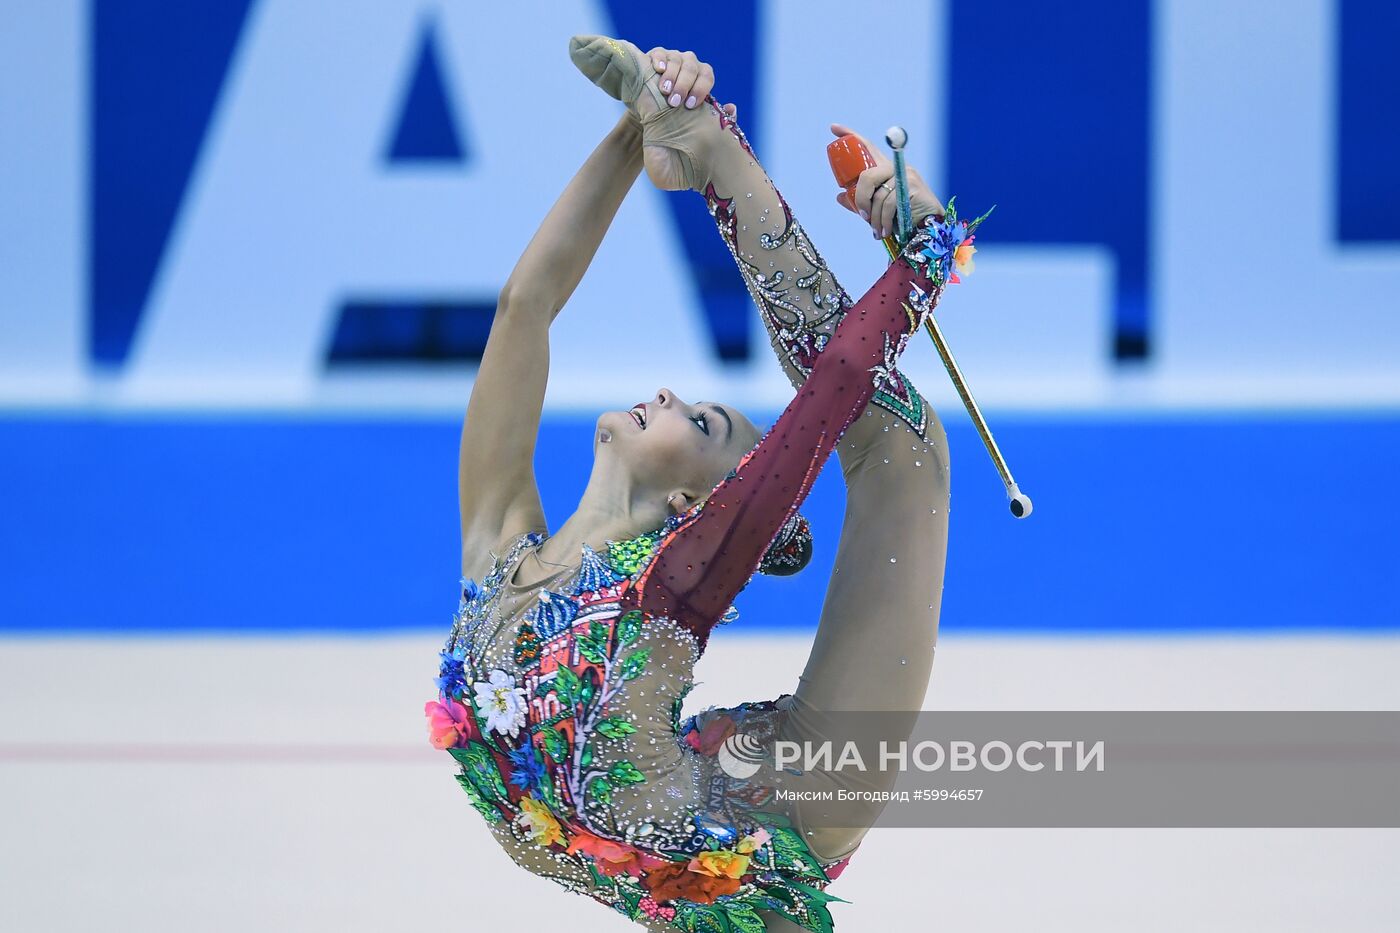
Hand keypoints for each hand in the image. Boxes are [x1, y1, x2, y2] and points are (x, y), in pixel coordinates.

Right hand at [644, 46, 737, 116]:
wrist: (654, 104)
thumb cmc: (679, 111)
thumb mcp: (695, 114)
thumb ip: (716, 114)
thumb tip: (732, 108)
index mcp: (702, 74)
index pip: (707, 76)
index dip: (700, 89)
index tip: (691, 105)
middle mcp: (690, 62)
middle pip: (691, 68)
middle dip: (684, 86)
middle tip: (675, 102)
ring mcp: (674, 56)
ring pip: (676, 60)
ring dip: (671, 76)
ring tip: (665, 91)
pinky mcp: (657, 54)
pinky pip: (660, 53)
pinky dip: (660, 60)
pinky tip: (658, 70)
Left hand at [829, 123, 943, 238]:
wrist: (928, 228)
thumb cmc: (903, 217)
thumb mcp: (877, 208)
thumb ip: (860, 202)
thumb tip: (839, 196)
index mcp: (885, 170)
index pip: (868, 148)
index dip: (851, 136)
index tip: (834, 127)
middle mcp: (896, 168)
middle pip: (867, 175)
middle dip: (861, 199)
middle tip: (863, 217)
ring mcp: (906, 174)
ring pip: (879, 194)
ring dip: (875, 218)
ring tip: (877, 231)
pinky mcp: (913, 186)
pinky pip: (890, 203)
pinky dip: (885, 220)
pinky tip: (886, 230)